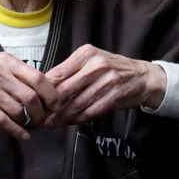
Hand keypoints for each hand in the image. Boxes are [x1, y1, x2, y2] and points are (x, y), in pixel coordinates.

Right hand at [0, 53, 59, 139]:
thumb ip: (15, 74)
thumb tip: (44, 86)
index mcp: (5, 60)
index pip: (39, 78)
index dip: (52, 95)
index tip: (56, 106)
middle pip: (32, 95)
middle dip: (43, 112)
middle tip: (45, 120)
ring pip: (18, 109)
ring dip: (28, 122)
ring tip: (30, 126)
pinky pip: (3, 120)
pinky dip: (16, 131)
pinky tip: (22, 136)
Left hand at [43, 44, 166, 127]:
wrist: (143, 77)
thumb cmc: (112, 70)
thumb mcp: (91, 62)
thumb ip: (69, 72)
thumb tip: (43, 86)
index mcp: (86, 54)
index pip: (58, 73)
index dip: (44, 91)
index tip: (35, 102)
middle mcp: (96, 65)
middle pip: (65, 89)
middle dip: (50, 107)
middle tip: (39, 117)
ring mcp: (108, 80)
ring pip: (78, 103)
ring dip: (62, 117)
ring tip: (52, 124)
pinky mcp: (116, 95)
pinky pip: (92, 110)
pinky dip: (79, 118)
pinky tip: (71, 122)